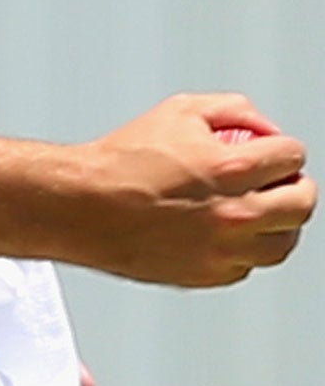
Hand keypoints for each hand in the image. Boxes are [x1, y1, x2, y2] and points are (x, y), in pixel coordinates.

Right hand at [71, 93, 312, 286]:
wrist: (82, 205)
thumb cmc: (120, 161)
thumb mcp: (177, 111)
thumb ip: (232, 109)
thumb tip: (263, 128)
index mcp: (231, 169)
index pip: (292, 156)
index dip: (285, 149)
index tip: (276, 153)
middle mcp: (235, 213)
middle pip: (301, 203)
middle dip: (295, 186)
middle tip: (281, 182)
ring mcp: (225, 250)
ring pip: (283, 242)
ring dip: (279, 223)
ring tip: (260, 211)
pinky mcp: (210, 275)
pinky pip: (248, 265)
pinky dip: (244, 248)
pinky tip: (224, 231)